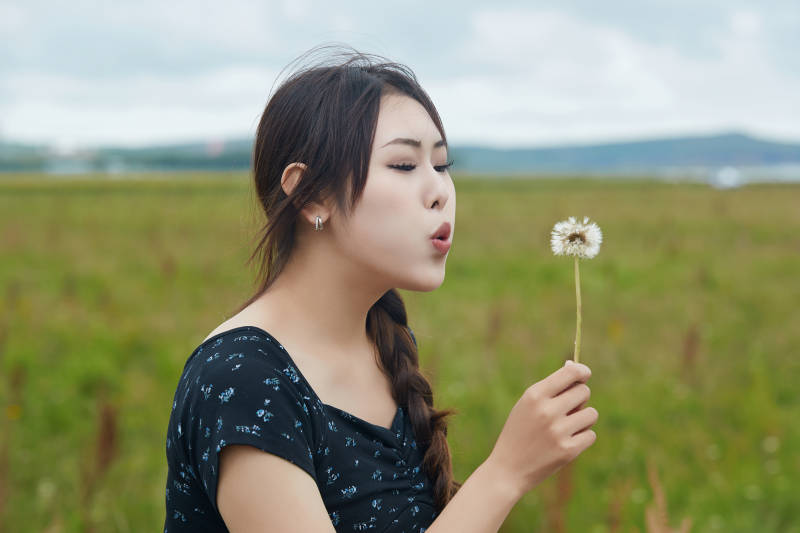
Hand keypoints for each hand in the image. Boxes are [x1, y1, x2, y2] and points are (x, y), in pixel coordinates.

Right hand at [484, 360, 597, 497]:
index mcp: (534, 395)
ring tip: (566, 427)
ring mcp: (558, 431)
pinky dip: (582, 438)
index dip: (582, 371)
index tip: (585, 374)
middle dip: (580, 399)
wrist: (508, 469)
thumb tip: (574, 367)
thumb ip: (550, 387)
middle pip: (584, 392)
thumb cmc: (519, 432)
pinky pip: (590, 435)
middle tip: (568, 408)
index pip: (570, 373)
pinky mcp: (568, 450)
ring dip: (583, 419)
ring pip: (591, 414)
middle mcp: (547, 411)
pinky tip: (566, 442)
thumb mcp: (527, 405)